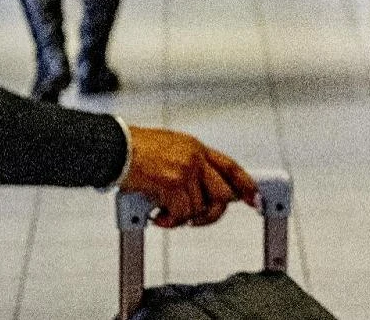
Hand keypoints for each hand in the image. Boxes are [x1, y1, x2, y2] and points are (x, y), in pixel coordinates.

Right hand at [122, 126, 258, 227]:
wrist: (113, 147)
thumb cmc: (134, 151)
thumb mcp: (170, 151)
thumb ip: (189, 167)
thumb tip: (199, 192)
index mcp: (197, 148)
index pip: (231, 167)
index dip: (246, 185)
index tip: (256, 199)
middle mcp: (195, 158)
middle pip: (222, 193)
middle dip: (211, 212)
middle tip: (194, 220)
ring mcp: (186, 170)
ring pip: (200, 207)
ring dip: (182, 218)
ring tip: (165, 215)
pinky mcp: (172, 183)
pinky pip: (182, 213)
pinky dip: (170, 221)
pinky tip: (158, 217)